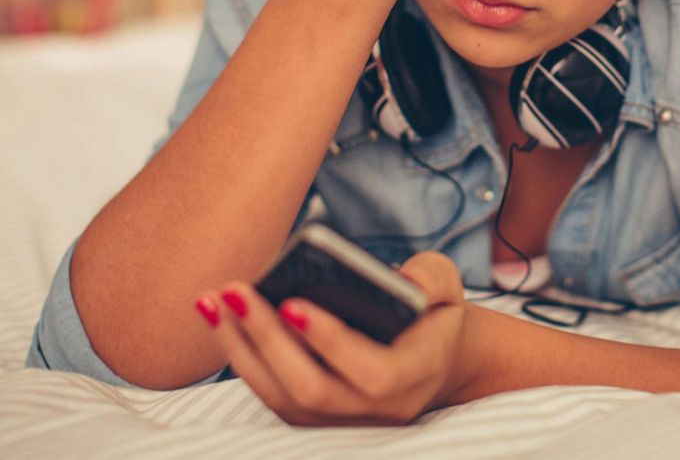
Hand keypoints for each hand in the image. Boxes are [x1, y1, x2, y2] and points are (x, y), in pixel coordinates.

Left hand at [194, 251, 469, 426]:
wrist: (436, 358)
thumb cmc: (436, 314)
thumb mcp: (447, 288)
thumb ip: (429, 279)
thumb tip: (393, 276)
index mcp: (416, 374)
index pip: (372, 372)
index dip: (330, 342)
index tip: (290, 302)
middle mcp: (379, 409)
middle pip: (313, 390)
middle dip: (268, 339)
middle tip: (236, 290)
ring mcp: (344, 419)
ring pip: (283, 398)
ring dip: (242, 349)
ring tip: (216, 300)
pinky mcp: (315, 417)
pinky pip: (271, 395)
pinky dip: (241, 357)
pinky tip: (220, 316)